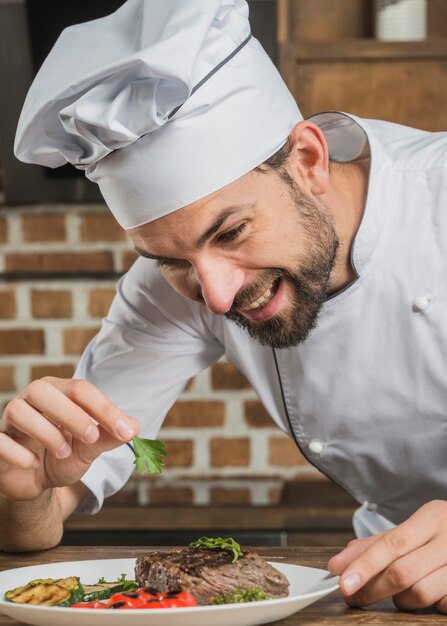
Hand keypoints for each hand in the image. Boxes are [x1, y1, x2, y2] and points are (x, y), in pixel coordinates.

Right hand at [0, 377, 138, 500]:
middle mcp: (31, 399)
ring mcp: (10, 419)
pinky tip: (34, 463)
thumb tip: (136, 426)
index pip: (80, 389)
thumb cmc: (63, 455)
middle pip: (43, 390)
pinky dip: (18, 452)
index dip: (104, 409)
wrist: (37, 483)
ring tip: (64, 453)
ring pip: (18, 410)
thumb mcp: (89, 448)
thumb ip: (108, 436)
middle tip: (91, 436)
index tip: (126, 431)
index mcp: (58, 392)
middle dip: (71, 413)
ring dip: (46, 432)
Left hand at [328, 500, 446, 612]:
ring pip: (420, 594)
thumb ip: (373, 545)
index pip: (391, 544)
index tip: (343, 583)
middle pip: (402, 572)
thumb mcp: (409, 530)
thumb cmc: (438, 534)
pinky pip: (439, 606)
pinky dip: (425, 605)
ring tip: (397, 591)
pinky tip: (425, 592)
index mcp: (432, 517)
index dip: (364, 565)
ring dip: (400, 599)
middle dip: (372, 588)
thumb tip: (336, 565)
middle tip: (354, 596)